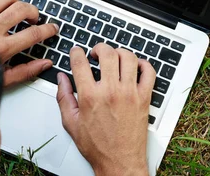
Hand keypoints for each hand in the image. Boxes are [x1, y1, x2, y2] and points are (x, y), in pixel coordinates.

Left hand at [0, 0, 58, 87]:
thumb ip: (25, 71)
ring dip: (15, 2)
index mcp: (0, 48)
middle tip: (35, 18)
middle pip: (22, 9)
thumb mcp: (0, 80)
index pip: (33, 34)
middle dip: (34, 12)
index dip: (48, 30)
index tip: (52, 28)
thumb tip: (44, 64)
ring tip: (16, 10)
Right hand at [56, 44, 154, 175]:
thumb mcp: (71, 123)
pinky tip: (135, 66)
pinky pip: (149, 72)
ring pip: (128, 58)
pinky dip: (143, 64)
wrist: (120, 162)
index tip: (77, 51)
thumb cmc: (98, 146)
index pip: (81, 63)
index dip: (76, 52)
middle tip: (96, 52)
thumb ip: (63, 97)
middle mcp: (111, 91)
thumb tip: (61, 79)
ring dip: (120, 52)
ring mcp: (130, 93)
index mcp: (90, 97)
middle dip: (99, 48)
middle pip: (107, 54)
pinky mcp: (144, 97)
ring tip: (114, 57)